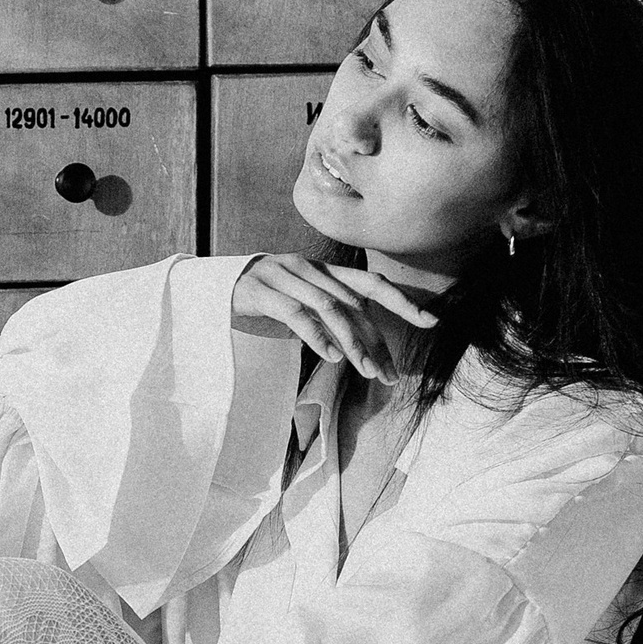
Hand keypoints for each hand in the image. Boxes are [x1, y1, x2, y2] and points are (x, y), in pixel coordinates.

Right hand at [231, 254, 439, 382]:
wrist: (211, 286)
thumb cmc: (263, 300)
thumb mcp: (301, 302)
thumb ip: (330, 313)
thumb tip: (366, 342)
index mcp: (324, 270)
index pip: (371, 283)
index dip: (402, 301)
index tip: (431, 322)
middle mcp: (308, 269)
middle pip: (354, 303)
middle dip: (375, 341)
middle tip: (388, 374)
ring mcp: (283, 276)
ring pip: (329, 309)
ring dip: (351, 344)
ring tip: (364, 371)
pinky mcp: (260, 291)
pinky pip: (295, 315)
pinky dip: (316, 336)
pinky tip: (330, 356)